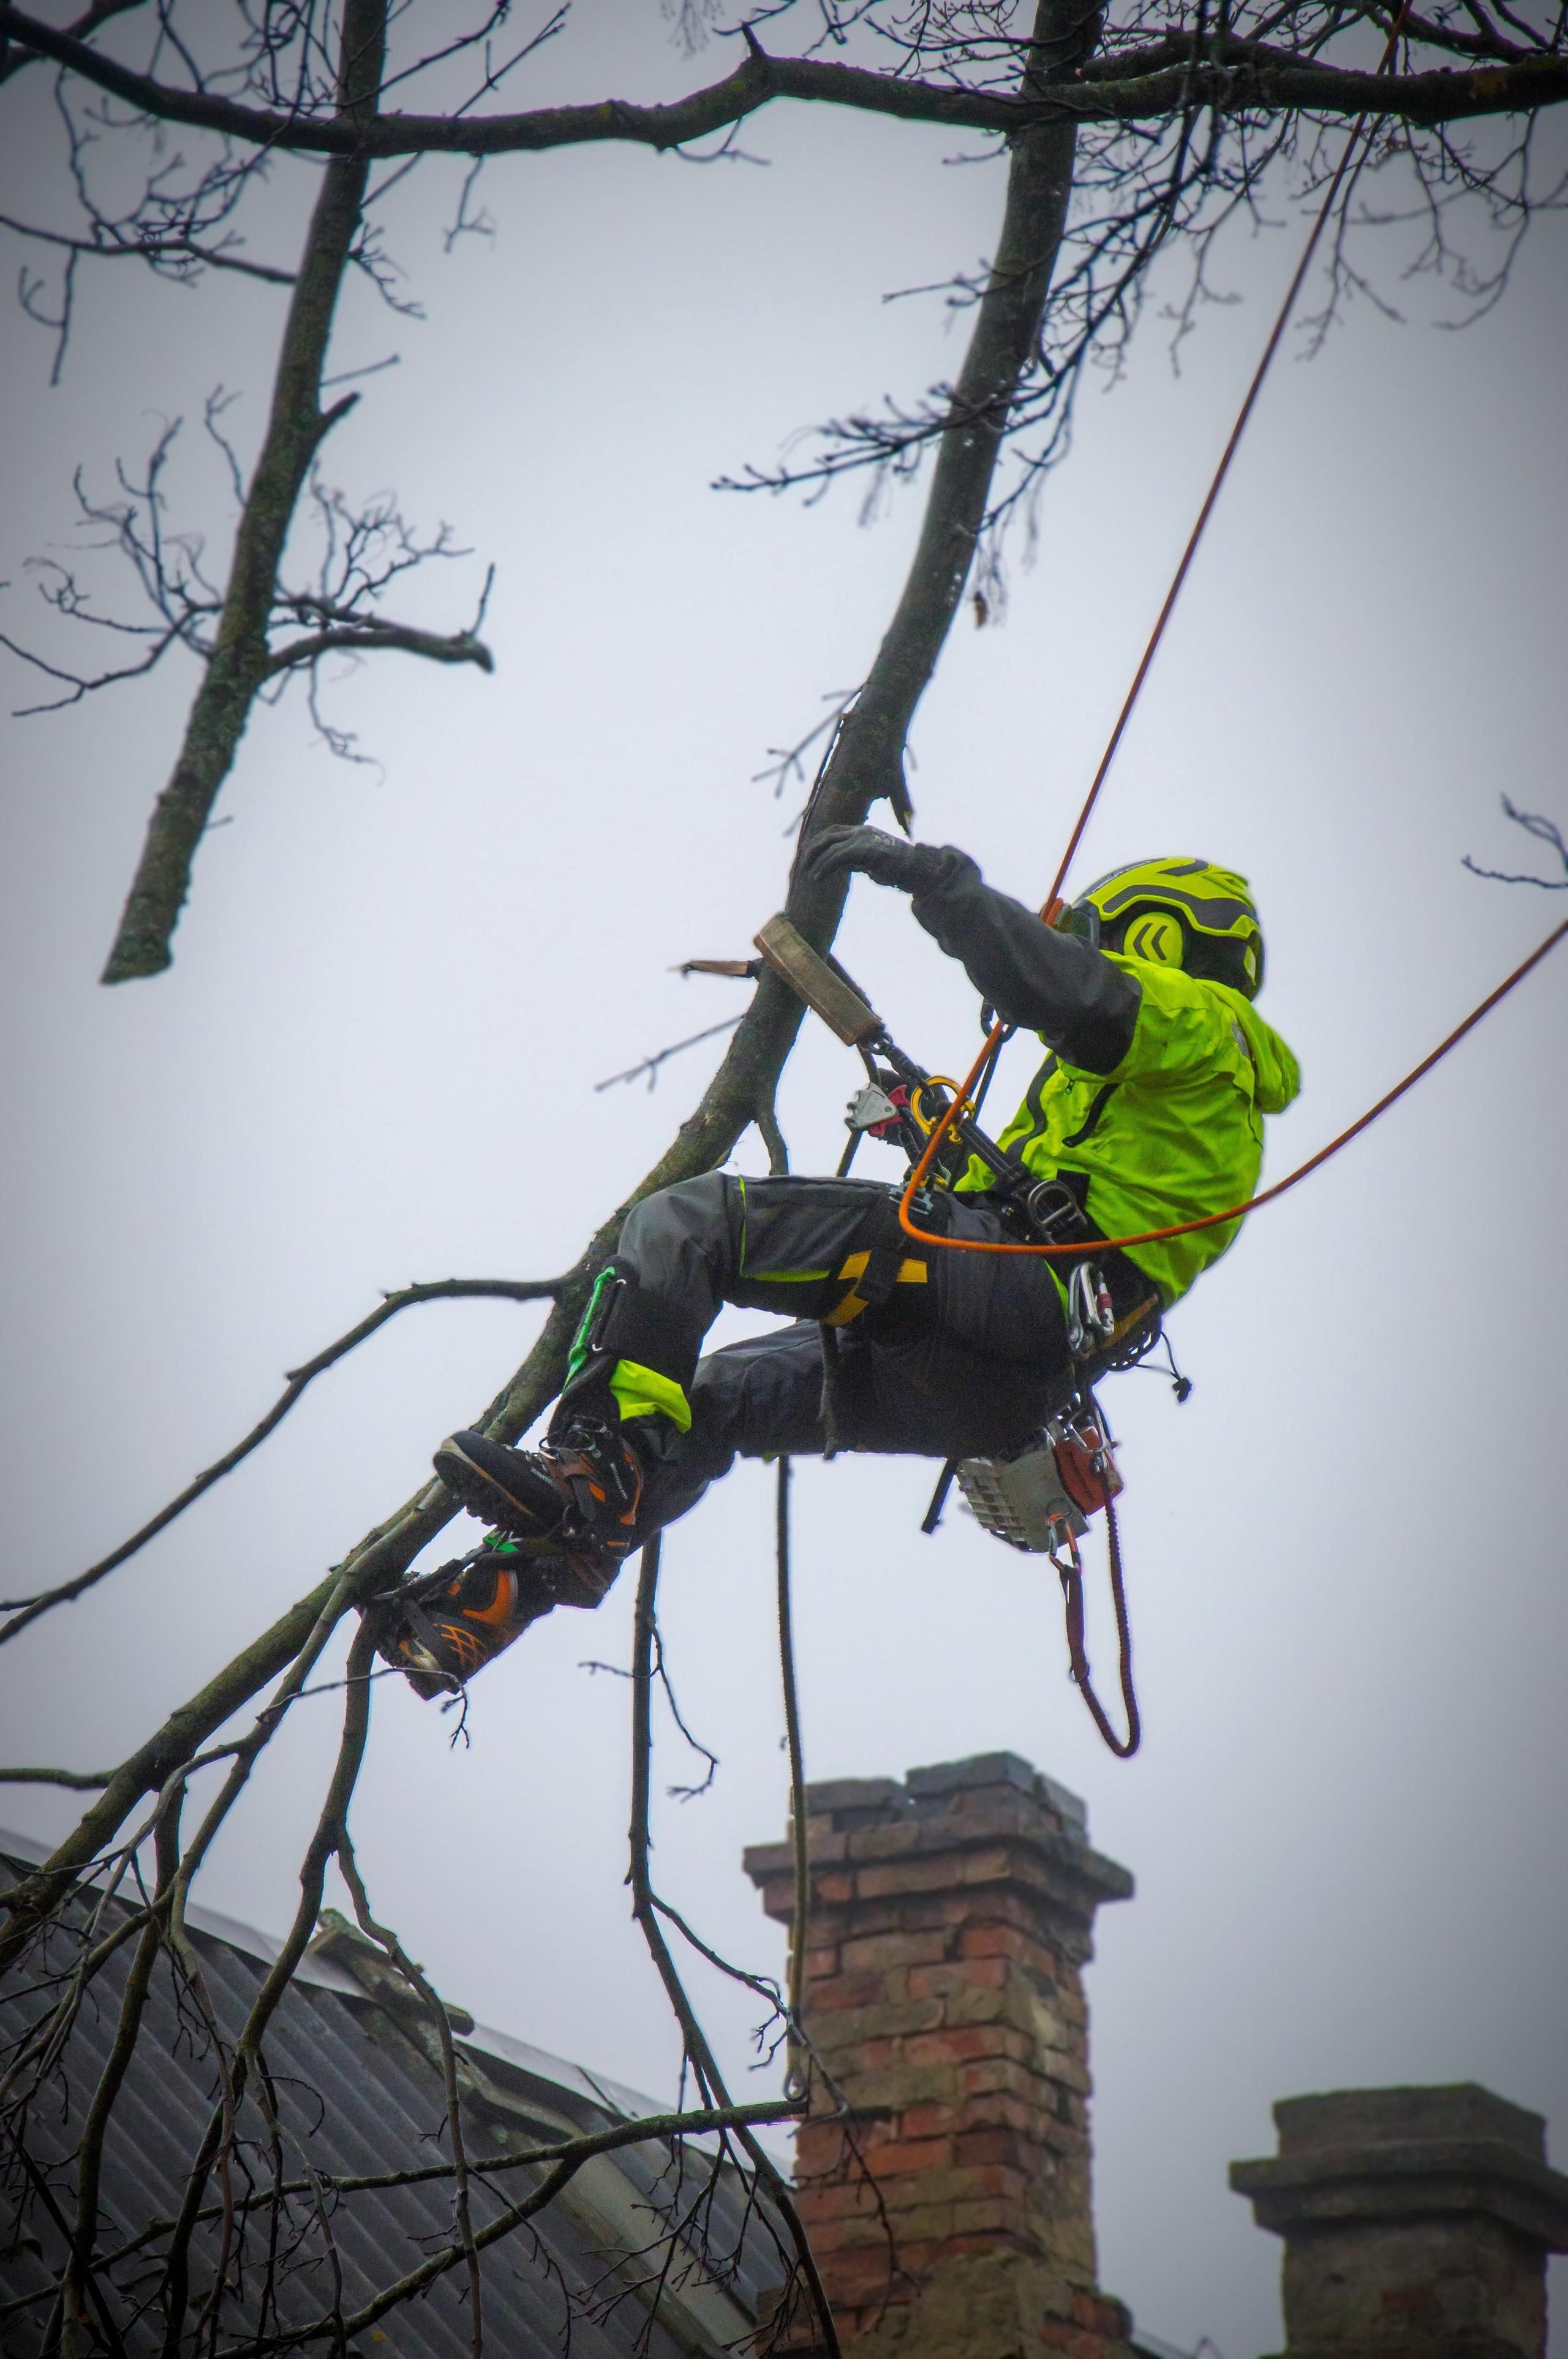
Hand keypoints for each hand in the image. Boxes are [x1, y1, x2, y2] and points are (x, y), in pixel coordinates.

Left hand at [802, 823, 926, 891]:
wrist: (915, 869)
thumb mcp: (870, 863)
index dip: (818, 841)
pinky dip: (826, 867)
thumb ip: (854, 861)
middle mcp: (862, 831)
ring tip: (810, 875)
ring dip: (818, 862)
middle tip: (803, 865)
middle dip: (813, 850)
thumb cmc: (896, 869)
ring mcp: (864, 838)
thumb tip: (838, 865)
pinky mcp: (865, 849)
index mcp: (864, 831)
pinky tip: (819, 876)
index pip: (834, 831)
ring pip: (831, 847)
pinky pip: (839, 857)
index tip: (808, 854)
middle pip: (828, 835)